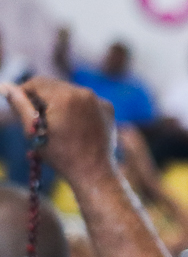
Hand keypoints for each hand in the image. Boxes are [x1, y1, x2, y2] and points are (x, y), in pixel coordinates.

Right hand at [0, 77, 117, 189]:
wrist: (94, 173)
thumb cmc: (61, 156)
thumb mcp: (34, 132)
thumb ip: (20, 106)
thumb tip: (6, 87)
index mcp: (64, 97)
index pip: (37, 83)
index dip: (24, 93)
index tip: (20, 106)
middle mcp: (84, 93)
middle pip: (54, 85)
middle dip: (43, 97)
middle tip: (37, 117)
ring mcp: (99, 100)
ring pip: (70, 91)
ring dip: (60, 101)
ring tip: (56, 123)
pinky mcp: (108, 108)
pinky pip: (86, 100)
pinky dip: (77, 108)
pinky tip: (74, 125)